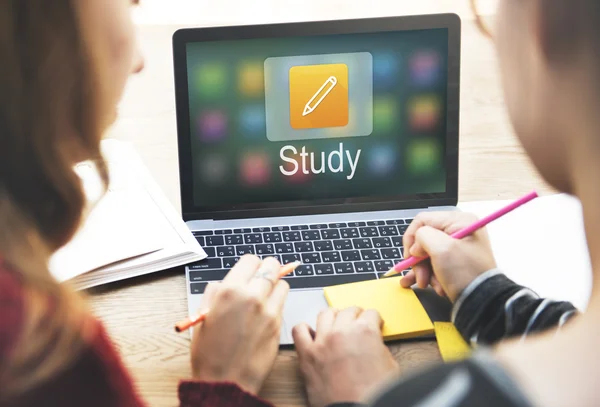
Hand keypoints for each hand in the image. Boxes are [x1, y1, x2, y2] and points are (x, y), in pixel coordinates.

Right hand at [190, 255, 288, 394]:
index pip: (251, 260)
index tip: (249, 272)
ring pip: (282, 283)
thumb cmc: (209, 353)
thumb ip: (214, 293)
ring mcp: (269, 310)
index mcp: (230, 291)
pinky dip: (277, 303)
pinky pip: (283, 303)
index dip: (250, 266)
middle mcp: (252, 296)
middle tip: (261, 279)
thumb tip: (224, 283)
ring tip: (264, 298)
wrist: (225, 381)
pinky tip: (265, 314)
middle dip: (267, 270)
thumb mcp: (202, 316)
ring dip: (275, 286)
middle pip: (272, 266)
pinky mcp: (279, 324)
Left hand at [293, 307, 398, 406]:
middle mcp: (342, 331)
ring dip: (333, 317)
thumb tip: (373, 342)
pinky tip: (312, 334)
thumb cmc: (373, 393)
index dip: (374, 320)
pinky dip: (305, 330)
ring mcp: (322, 341)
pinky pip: (299, 330)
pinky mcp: (307, 354)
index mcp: (365, 331)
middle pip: (348, 310)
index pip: (371, 313)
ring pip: (325, 314)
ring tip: (336, 324)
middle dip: (355, 316)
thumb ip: (379, 347)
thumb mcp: (390, 366)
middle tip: (357, 324)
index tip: (373, 324)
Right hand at [400, 211, 496, 301]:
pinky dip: (429, 275)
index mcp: (459, 221)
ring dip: (424, 271)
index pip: (423, 221)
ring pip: (427, 254)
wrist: (483, 302)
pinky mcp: (455, 262)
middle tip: (420, 276)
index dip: (412, 238)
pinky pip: (434, 264)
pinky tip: (428, 285)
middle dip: (419, 260)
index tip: (410, 256)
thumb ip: (423, 237)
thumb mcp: (441, 249)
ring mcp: (457, 247)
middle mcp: (459, 231)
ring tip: (427, 284)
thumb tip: (416, 246)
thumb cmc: (465, 273)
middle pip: (424, 239)